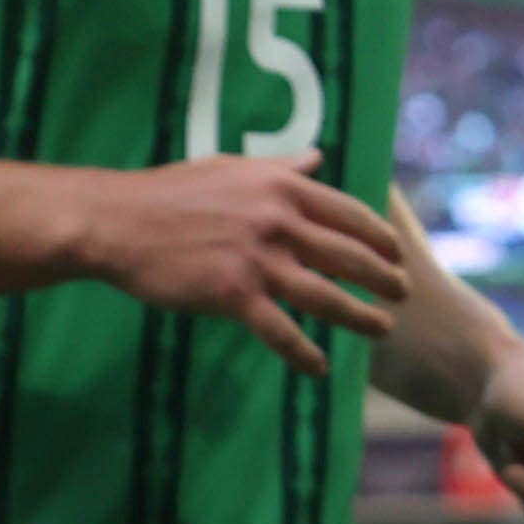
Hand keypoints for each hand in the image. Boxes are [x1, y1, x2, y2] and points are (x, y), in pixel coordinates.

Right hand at [79, 159, 407, 372]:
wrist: (118, 222)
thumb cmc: (171, 192)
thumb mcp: (233, 168)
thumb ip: (282, 168)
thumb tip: (317, 156)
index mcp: (283, 188)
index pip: (350, 213)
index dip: (380, 237)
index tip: (398, 253)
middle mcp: (280, 221)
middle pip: (349, 255)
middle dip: (384, 277)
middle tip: (405, 293)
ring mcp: (259, 259)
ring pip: (326, 295)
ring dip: (360, 315)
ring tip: (382, 328)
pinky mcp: (233, 294)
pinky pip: (280, 331)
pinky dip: (304, 353)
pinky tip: (320, 367)